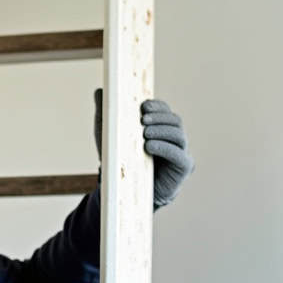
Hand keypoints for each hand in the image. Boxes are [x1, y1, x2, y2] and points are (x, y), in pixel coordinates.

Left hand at [93, 88, 194, 209]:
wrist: (127, 191)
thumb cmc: (121, 162)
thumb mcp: (109, 136)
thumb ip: (106, 113)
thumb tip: (99, 91)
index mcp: (160, 127)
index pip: (165, 110)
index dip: (157, 106)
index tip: (143, 106)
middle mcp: (173, 138)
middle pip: (175, 120)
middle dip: (159, 117)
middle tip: (142, 118)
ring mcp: (180, 152)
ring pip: (178, 134)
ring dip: (161, 130)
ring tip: (144, 133)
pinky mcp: (183, 167)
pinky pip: (179, 154)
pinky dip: (165, 148)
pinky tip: (149, 146)